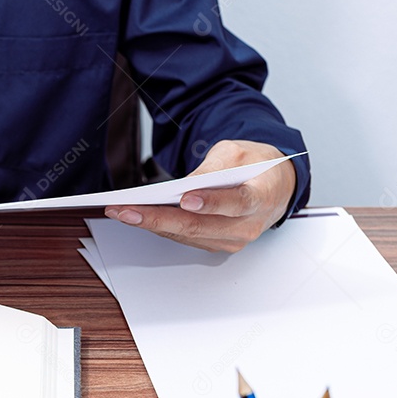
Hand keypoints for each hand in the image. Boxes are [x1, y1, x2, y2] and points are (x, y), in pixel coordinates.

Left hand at [104, 140, 296, 252]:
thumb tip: (185, 186)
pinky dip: (160, 227)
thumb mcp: (237, 152)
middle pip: (200, 226)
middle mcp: (248, 225)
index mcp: (262, 196)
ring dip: (151, 225)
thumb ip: (214, 167)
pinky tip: (137, 217)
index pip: (237, 202)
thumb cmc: (257, 166)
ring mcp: (232, 239)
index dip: (211, 202)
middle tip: (126, 210)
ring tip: (121, 212)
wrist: (275, 186)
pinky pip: (185, 237)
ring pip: (187, 235)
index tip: (185, 199)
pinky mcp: (218, 244)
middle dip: (158, 218)